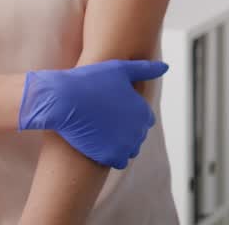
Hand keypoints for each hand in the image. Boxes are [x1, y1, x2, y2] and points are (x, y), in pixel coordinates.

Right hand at [18, 60, 168, 168]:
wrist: (63, 99)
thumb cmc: (90, 80)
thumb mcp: (121, 69)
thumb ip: (146, 69)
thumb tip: (166, 67)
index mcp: (143, 110)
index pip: (146, 120)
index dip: (131, 115)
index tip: (116, 110)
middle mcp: (138, 130)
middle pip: (137, 136)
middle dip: (126, 130)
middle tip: (106, 122)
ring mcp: (125, 145)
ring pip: (130, 150)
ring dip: (121, 145)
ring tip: (103, 134)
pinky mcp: (110, 157)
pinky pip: (119, 161)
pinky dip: (112, 155)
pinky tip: (99, 144)